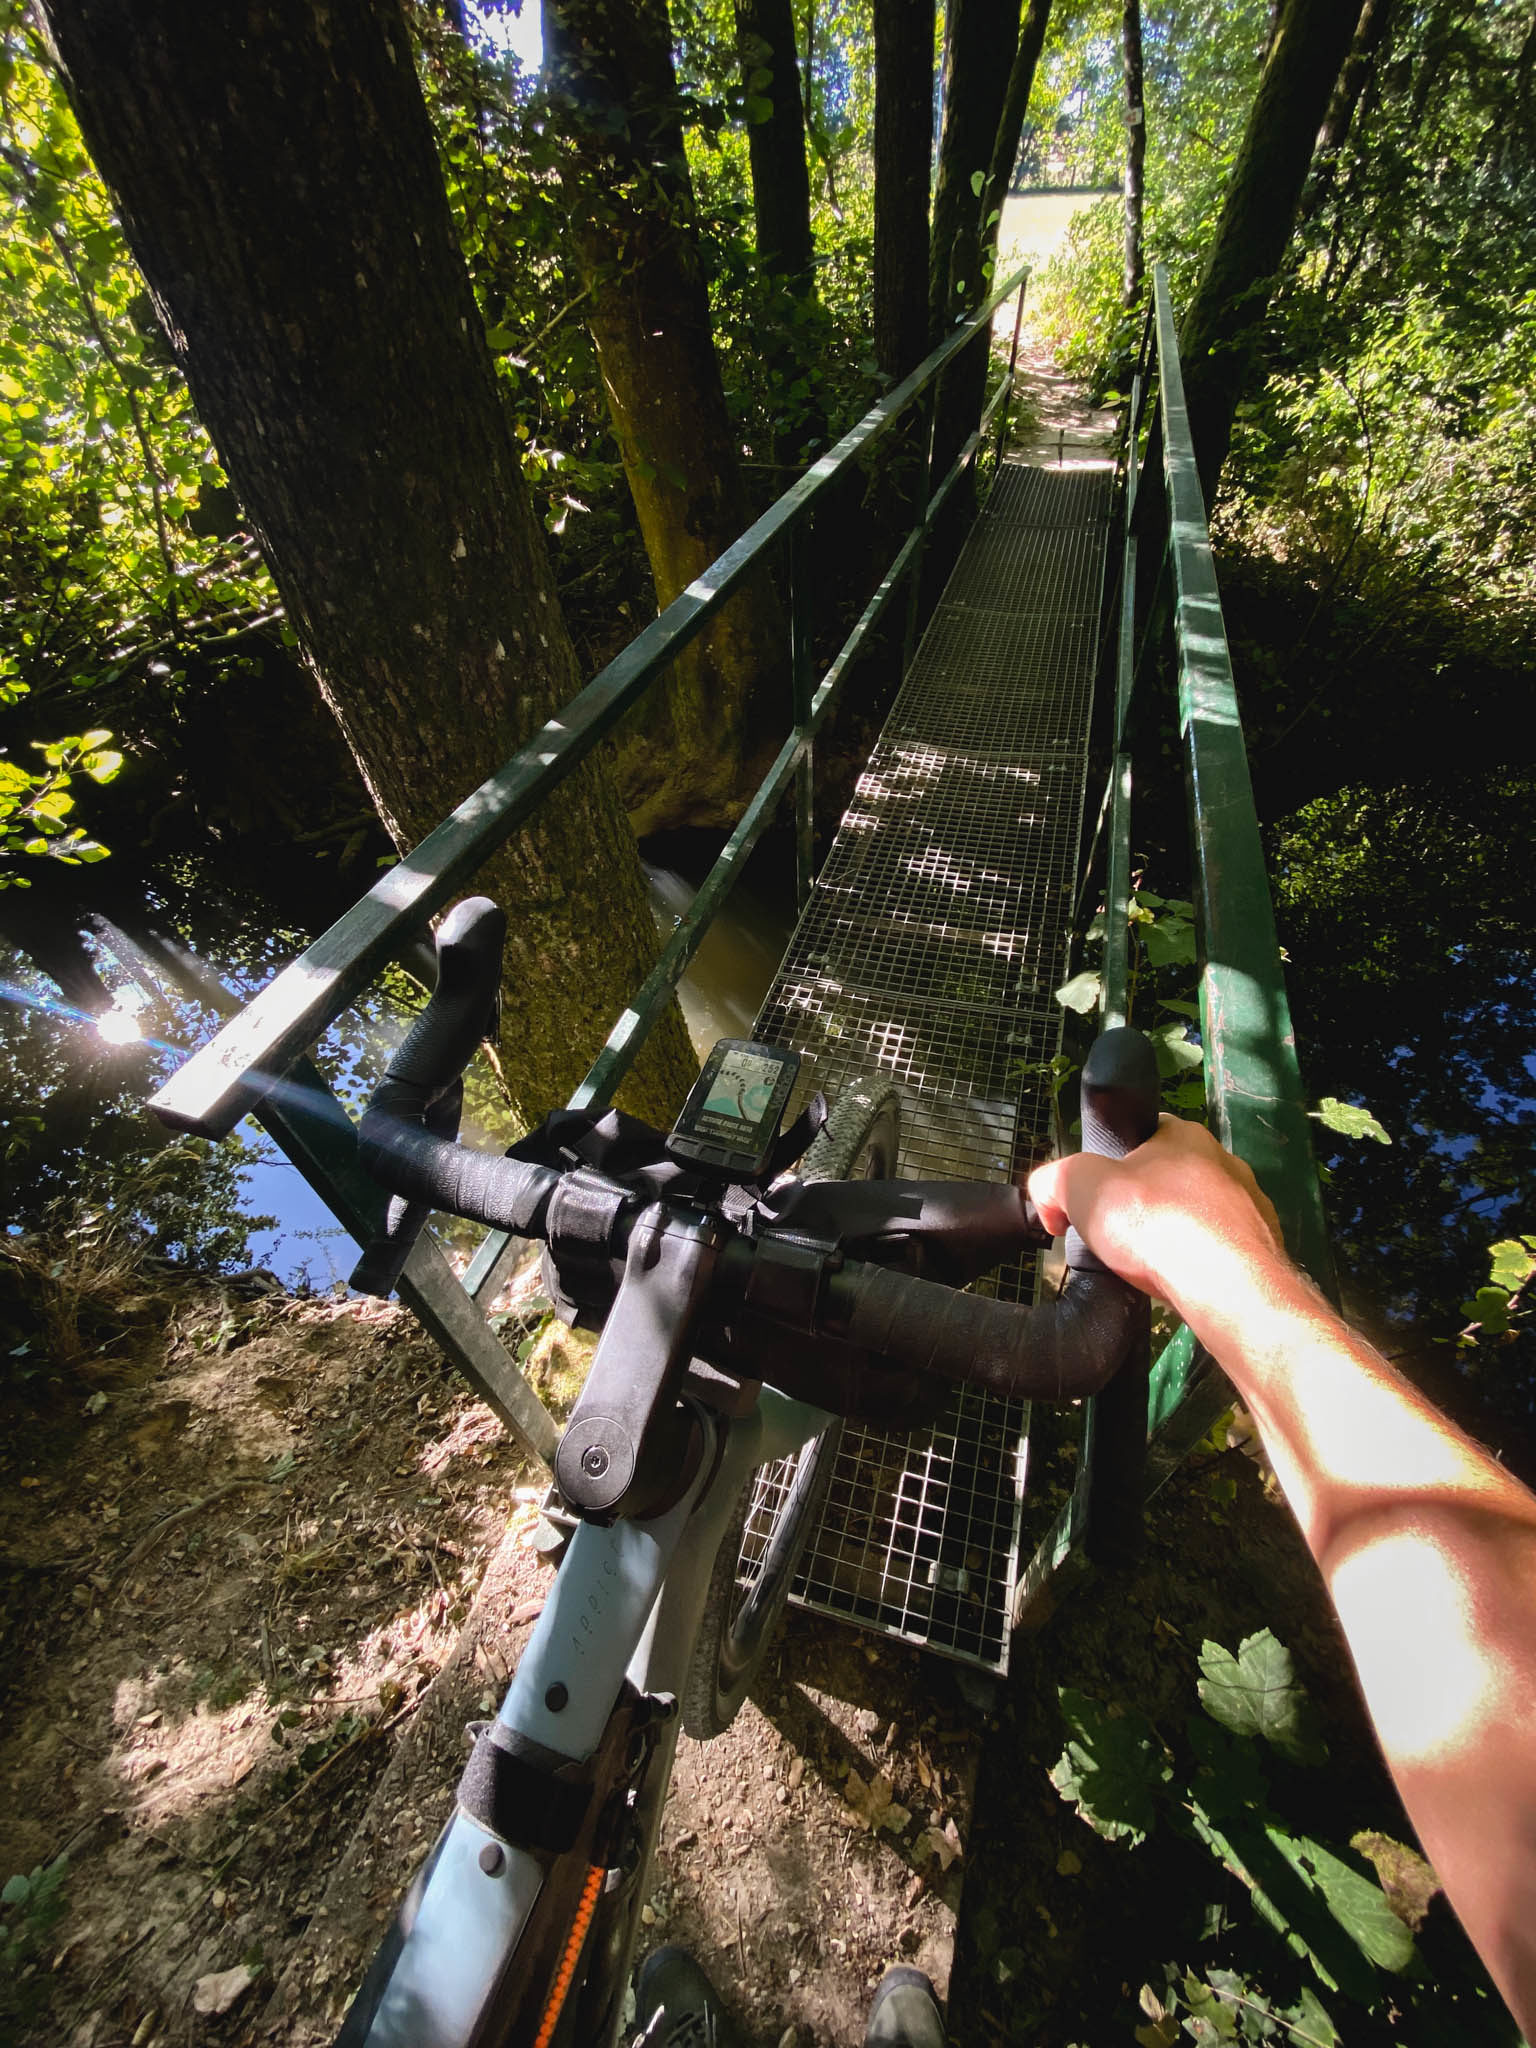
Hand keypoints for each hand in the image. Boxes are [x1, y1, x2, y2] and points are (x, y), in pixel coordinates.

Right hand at [1027, 1116, 1286, 1331]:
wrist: (1227, 1287)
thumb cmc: (1153, 1223)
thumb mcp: (1078, 1187)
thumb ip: (1051, 1181)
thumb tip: (1051, 1202)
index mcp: (1184, 1134)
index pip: (1141, 1138)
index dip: (1112, 1166)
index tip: (1097, 1202)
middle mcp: (1225, 1161)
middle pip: (1170, 1180)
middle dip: (1144, 1207)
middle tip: (1118, 1240)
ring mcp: (1252, 1205)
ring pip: (1199, 1216)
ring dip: (1175, 1236)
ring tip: (1152, 1268)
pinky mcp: (1266, 1247)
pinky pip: (1223, 1251)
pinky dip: (1202, 1265)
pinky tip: (1185, 1285)